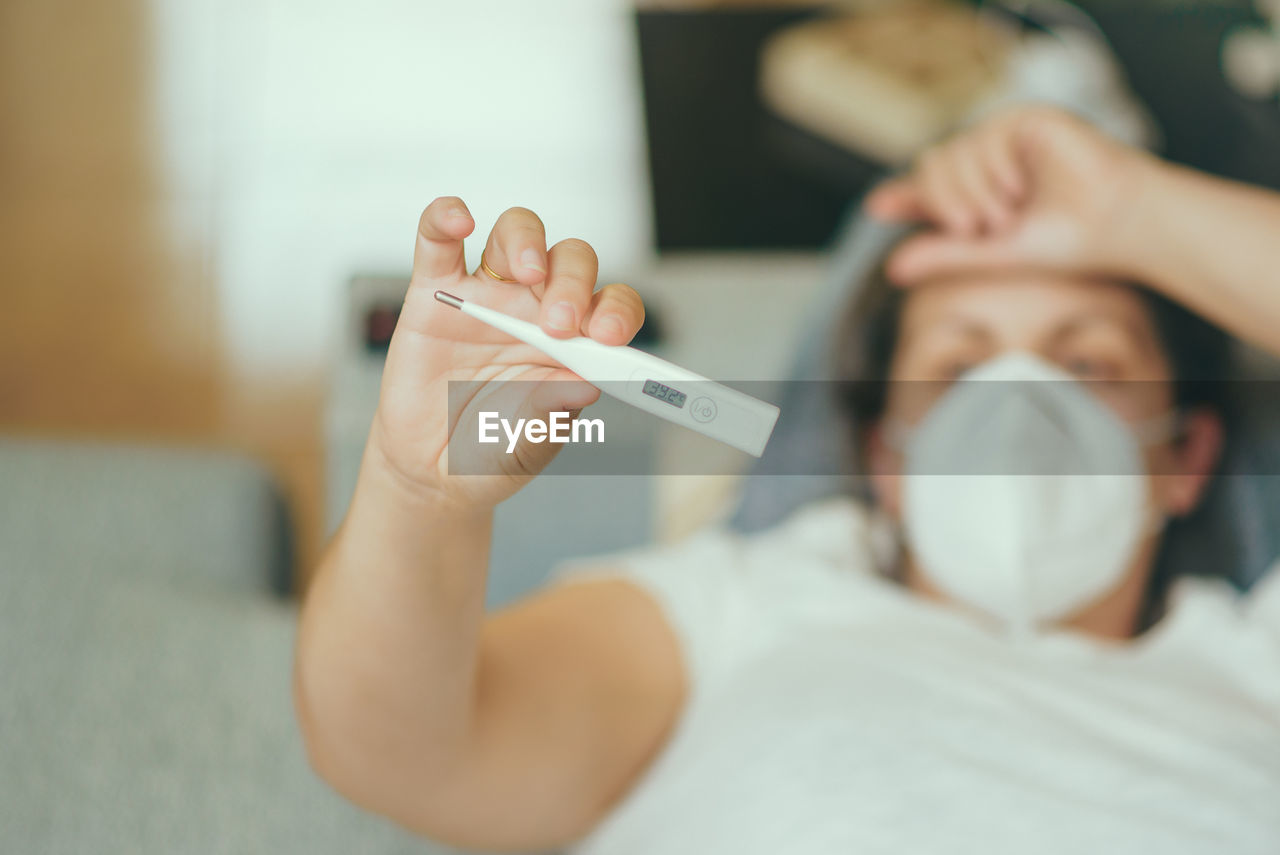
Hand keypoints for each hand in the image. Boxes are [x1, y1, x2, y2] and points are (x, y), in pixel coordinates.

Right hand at [368, 197, 644, 508]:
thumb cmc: (491, 452)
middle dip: (574, 283)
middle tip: (561, 324)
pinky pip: (439, 241)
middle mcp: (536, 309)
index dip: (618, 312)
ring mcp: (487, 297)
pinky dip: (446, 218)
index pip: (610, 306)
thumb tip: (587, 387)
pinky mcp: (434, 293)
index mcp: (574, 343)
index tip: (610, 338)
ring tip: (527, 273)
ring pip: (515, 235)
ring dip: (528, 244)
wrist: (432, 470)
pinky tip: (460, 220)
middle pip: (569, 262)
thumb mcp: (528, 446)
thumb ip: (553, 415)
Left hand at [864, 106, 1155, 283]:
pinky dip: (993, 168)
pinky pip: (983, 137)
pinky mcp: (1024, 120)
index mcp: (977, 197)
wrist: (1117, 224)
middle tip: (977, 228)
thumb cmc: (1066, 242)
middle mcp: (986, 166)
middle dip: (944, 203)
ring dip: (972, 191)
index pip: (928, 192)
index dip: (901, 197)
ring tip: (1007, 214)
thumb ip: (944, 255)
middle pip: (932, 169)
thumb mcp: (994, 255)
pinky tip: (1019, 187)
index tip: (878, 207)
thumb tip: (891, 269)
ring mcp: (1003, 140)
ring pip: (951, 154)